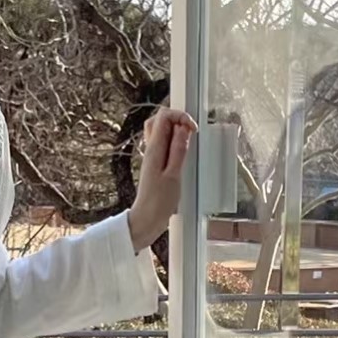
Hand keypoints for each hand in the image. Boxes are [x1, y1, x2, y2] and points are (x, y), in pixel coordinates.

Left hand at [128, 108, 197, 251]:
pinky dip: (174, 144)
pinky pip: (164, 146)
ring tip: (187, 141)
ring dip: (175, 131)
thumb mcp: (173, 175)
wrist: (146, 221)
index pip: (164, 116)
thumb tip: (182, 129)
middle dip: (177, 119)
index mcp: (154, 150)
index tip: (192, 130)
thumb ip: (178, 150)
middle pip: (159, 120)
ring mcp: (152, 158)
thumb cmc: (158, 203)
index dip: (180, 116)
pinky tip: (182, 154)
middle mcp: (151, 151)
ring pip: (161, 132)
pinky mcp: (155, 166)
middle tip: (189, 132)